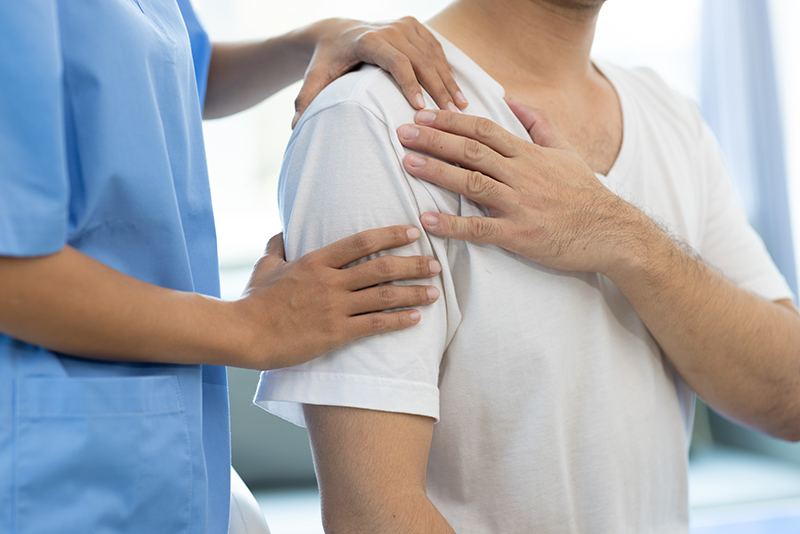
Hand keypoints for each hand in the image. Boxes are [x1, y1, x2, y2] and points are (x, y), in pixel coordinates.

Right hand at [234, 225, 440, 369]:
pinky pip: (376, 324)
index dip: (391, 235)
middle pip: (381, 267)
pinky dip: (399, 320)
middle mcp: (330, 280)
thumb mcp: (265, 266)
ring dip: (413, 292)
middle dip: (413, 264)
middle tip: (435, 264)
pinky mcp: (337, 333)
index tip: (412, 232)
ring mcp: (335, 307)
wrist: (245, 333)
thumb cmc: (254, 300)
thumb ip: (277, 246)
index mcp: (316, 260)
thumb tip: (282, 232)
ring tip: (435, 292)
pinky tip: (416, 318)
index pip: (362, 242)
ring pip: (384, 295)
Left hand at [293, 17, 467, 127]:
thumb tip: (294, 127)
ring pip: (432, 54)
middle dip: (437, 88)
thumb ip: (306, 100)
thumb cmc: (326, 60)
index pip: (396, 62)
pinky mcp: (414, 26)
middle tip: (451, 115)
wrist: (335, 31)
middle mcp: (389, 28)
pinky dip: (448, 70)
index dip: (410, 85)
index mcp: (368, 40)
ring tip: (461, 108)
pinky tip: (457, 93)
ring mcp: (404, 25)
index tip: (421, 109)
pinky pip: (436, 49)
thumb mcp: (315, 78)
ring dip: (448, 81)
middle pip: (420, 60)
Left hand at [396, 98, 647, 274]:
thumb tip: (512, 99)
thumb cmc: (584, 193)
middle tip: (403, 131)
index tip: (423, 114)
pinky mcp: (520, 235)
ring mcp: (520, 204)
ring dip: (437, 172)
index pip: (483, 129)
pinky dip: (452, 224)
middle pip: (471, 151)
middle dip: (435, 138)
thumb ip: (539, 124)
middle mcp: (522, 174)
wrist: (611, 232)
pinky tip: (428, 220)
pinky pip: (480, 229)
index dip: (451, 120)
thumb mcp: (566, 151)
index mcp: (529, 154)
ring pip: (472, 183)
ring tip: (408, 163)